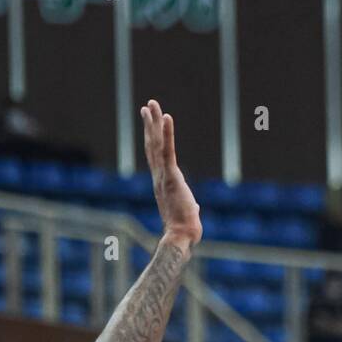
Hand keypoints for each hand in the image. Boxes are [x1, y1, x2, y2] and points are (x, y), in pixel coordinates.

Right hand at [141, 99, 201, 250]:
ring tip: (151, 104)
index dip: (152, 139)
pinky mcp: (172, 176)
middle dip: (150, 124)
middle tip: (147, 106)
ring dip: (154, 122)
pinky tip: (166, 117)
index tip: (150, 124)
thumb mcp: (188, 212)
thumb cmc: (185, 230)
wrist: (180, 237)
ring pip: (156, 144)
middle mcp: (159, 177)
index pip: (156, 157)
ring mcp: (164, 176)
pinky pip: (168, 151)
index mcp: (162, 184)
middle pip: (152, 145)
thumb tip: (194, 207)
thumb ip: (189, 204)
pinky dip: (167, 133)